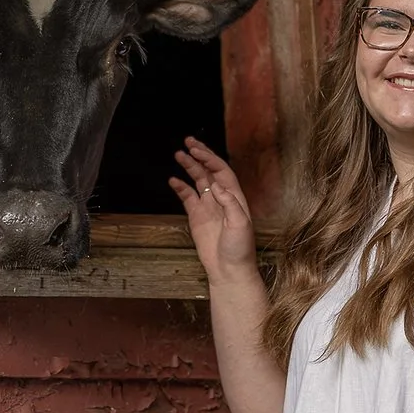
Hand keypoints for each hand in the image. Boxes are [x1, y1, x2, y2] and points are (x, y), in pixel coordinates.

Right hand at [168, 138, 259, 284]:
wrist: (228, 270)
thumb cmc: (239, 249)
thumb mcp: (240, 225)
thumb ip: (229, 203)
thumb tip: (216, 186)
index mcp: (234, 197)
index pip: (222, 171)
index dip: (210, 158)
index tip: (197, 150)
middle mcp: (221, 198)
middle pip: (209, 170)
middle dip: (200, 155)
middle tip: (187, 142)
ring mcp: (208, 207)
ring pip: (197, 180)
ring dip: (189, 167)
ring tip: (178, 154)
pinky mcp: (196, 217)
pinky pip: (187, 197)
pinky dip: (180, 187)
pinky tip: (173, 180)